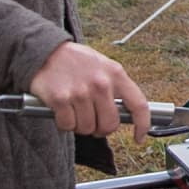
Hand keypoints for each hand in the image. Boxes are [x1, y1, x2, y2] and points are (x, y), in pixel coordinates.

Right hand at [29, 42, 150, 143]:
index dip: (143, 125)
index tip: (139, 137)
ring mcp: (80, 92)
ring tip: (75, 110)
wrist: (45, 50)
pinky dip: (64, 124)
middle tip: (93, 122)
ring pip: (87, 128)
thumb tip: (128, 114)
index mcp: (115, 73)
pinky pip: (68, 126)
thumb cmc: (76, 61)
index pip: (138, 104)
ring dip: (80, 125)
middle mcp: (100, 83)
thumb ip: (116, 87)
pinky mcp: (60, 99)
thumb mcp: (103, 66)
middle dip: (101, 129)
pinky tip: (62, 110)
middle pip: (110, 124)